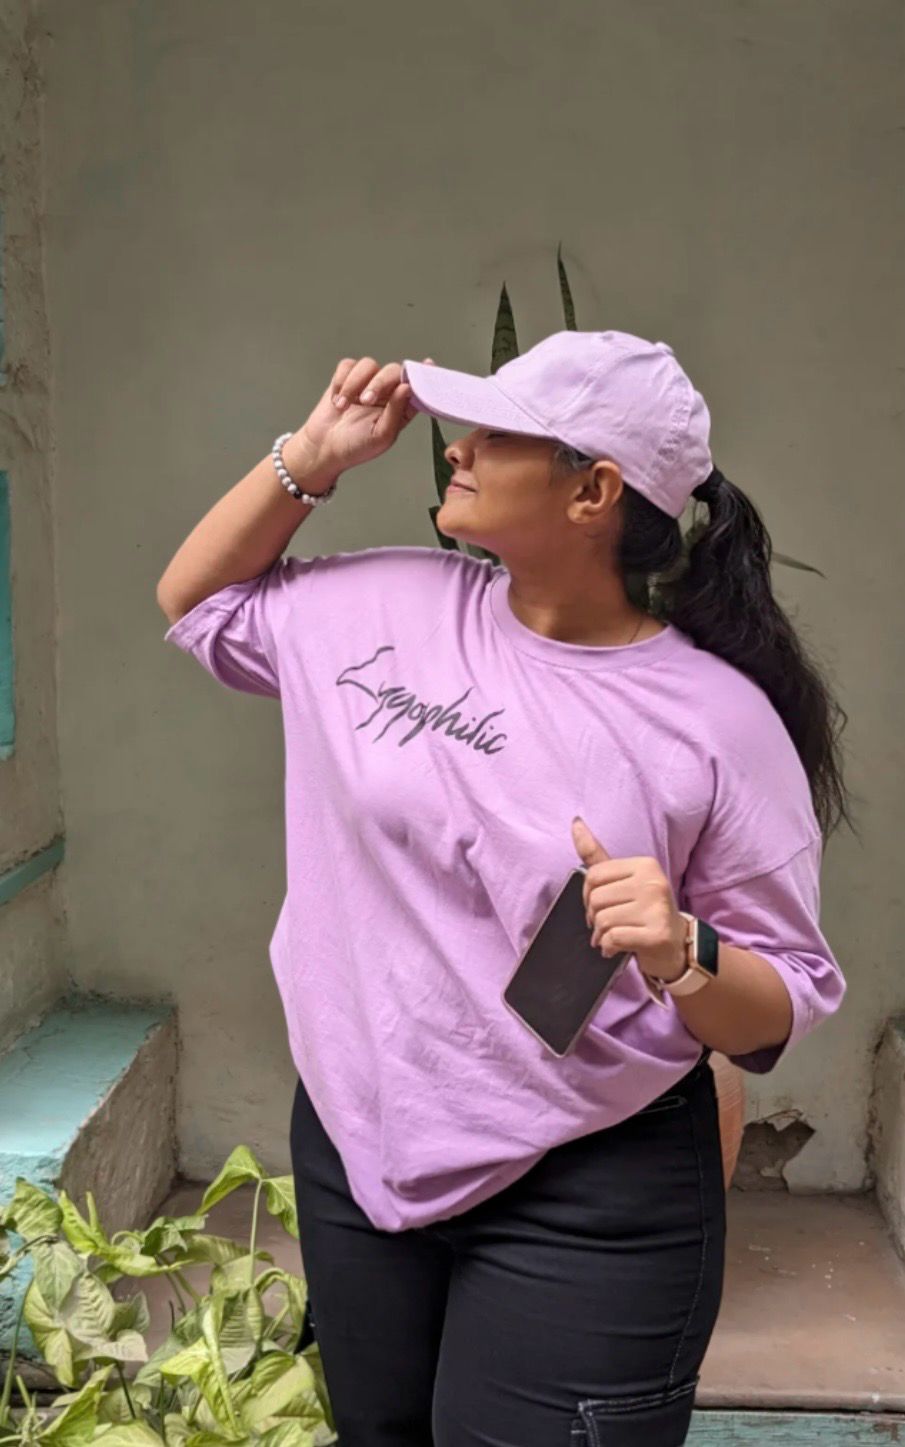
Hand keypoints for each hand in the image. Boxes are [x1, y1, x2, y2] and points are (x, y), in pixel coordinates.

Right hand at [295, 355, 432, 478]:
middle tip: (365, 401)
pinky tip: (337, 400)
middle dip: (379, 383)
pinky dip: (341, 381)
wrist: (323, 447)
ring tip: (343, 406)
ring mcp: (366, 383)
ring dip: (354, 384)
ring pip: (368, 364)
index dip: (423, 375)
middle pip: (392, 371)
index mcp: (401, 408)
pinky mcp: (346, 378)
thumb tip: (407, 387)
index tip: (428, 364)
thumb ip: (396, 411)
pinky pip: (347, 365)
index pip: (417, 387)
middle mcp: (386, 393)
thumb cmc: (355, 446)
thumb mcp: (381, 435)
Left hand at [571, 816, 686, 981]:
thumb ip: (597, 856)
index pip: (593, 875)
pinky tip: (616, 948)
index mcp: (645, 865)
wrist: (676, 946)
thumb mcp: (623, 881)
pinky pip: (613, 938)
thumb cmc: (644, 911)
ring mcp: (658, 908)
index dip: (587, 895)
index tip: (599, 906)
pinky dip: (608, 947)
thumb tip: (575, 822)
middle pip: (596, 898)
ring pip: (603, 920)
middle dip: (594, 917)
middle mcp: (654, 882)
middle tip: (606, 925)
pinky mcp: (657, 934)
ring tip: (612, 937)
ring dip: (600, 935)